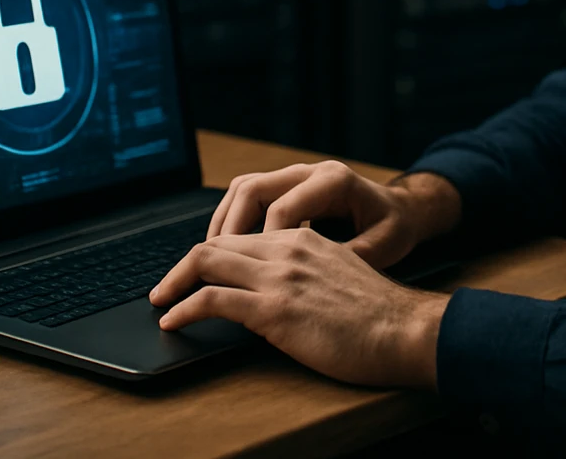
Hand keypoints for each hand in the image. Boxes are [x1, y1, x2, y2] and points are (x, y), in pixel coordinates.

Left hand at [149, 227, 450, 387]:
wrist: (405, 330)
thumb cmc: (380, 315)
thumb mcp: (341, 277)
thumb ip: (308, 273)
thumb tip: (281, 294)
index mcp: (303, 239)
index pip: (241, 236)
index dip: (210, 254)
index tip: (195, 274)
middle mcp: (287, 249)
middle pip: (215, 244)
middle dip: (182, 266)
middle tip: (165, 288)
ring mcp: (279, 277)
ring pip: (205, 263)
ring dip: (174, 283)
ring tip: (160, 302)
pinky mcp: (274, 309)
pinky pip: (211, 300)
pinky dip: (183, 309)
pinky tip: (173, 321)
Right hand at [206, 161, 459, 269]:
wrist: (403, 208)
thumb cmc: (395, 228)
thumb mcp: (386, 245)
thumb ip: (354, 258)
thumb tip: (321, 282)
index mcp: (333, 181)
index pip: (283, 208)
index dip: (262, 243)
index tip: (250, 276)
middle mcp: (309, 171)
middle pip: (252, 189)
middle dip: (228, 228)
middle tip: (210, 265)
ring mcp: (295, 175)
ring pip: (242, 188)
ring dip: (224, 222)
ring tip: (209, 259)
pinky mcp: (287, 185)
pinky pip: (248, 195)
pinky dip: (232, 220)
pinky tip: (225, 250)